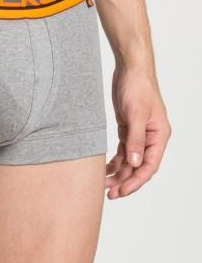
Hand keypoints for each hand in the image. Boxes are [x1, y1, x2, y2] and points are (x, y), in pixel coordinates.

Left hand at [106, 66, 170, 199]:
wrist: (130, 69)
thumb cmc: (137, 87)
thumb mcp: (135, 113)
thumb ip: (135, 139)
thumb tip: (135, 163)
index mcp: (159, 135)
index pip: (149, 165)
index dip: (136, 181)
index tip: (122, 191)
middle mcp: (151, 137)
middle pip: (139, 166)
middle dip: (125, 181)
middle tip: (110, 194)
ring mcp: (139, 134)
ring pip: (129, 161)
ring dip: (118, 173)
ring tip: (103, 185)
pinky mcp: (128, 128)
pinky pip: (122, 151)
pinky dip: (114, 161)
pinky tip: (104, 170)